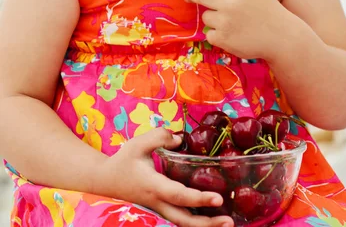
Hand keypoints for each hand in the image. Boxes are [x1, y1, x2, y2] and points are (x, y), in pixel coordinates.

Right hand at [95, 127, 232, 226]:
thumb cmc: (123, 160)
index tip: (218, 199)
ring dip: (205, 225)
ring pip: (183, 223)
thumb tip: (181, 139)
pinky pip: (181, 218)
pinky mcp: (161, 208)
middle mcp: (158, 202)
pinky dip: (197, 220)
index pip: (179, 195)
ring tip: (227, 222)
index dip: (199, 198)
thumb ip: (159, 137)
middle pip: (184, 220)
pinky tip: (212, 216)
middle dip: (207, 224)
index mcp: (154, 186)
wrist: (106, 179)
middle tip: (229, 221)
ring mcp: (159, 208)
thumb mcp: (138, 143)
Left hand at [180, 0, 289, 61]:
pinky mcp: (222, 38)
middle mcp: (230, 1)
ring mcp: (225, 21)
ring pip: (205, 16)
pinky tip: (232, 34)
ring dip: (213, 18)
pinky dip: (217, 35)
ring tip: (231, 22)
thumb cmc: (269, 10)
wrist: (281, 38)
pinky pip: (209, 33)